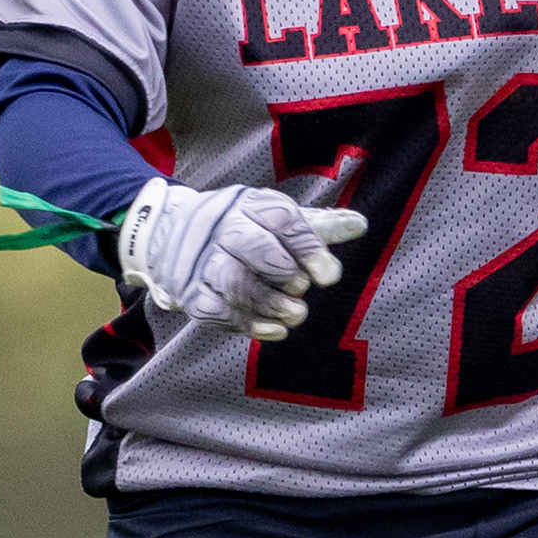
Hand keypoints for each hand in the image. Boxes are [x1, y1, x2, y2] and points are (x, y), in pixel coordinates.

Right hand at [117, 177, 367, 339]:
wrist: (177, 238)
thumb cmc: (246, 231)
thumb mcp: (280, 221)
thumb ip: (319, 228)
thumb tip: (359, 224)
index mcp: (250, 206)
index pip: (282, 220)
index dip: (308, 248)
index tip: (330, 276)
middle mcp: (224, 229)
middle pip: (251, 247)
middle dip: (283, 272)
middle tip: (302, 289)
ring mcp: (204, 263)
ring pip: (233, 282)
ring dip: (269, 303)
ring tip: (296, 315)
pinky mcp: (192, 294)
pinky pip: (216, 311)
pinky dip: (249, 324)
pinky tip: (275, 331)